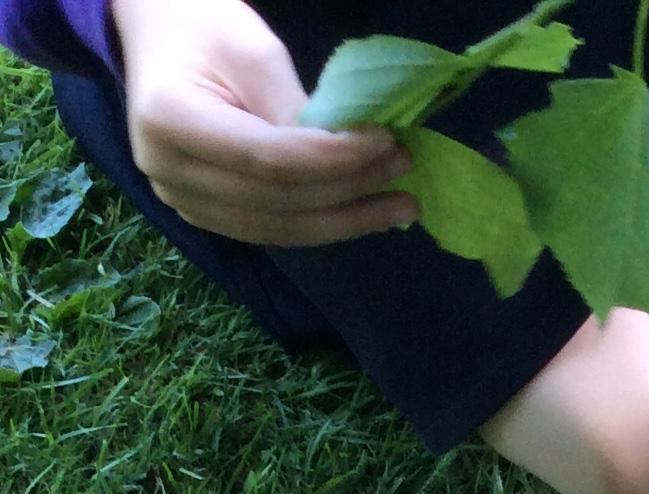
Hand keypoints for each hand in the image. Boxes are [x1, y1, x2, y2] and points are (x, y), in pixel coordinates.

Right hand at [112, 0, 414, 247]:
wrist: (159, 34)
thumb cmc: (203, 24)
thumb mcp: (251, 47)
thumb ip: (293, 106)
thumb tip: (348, 156)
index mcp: (170, 120)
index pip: (268, 159)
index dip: (333, 159)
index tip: (385, 143)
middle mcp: (169, 172)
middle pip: (278, 200)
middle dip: (350, 189)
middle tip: (405, 170)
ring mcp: (183, 200)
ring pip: (281, 227)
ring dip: (347, 220)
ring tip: (400, 204)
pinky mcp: (206, 214)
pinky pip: (273, 230)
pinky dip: (323, 225)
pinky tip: (365, 213)